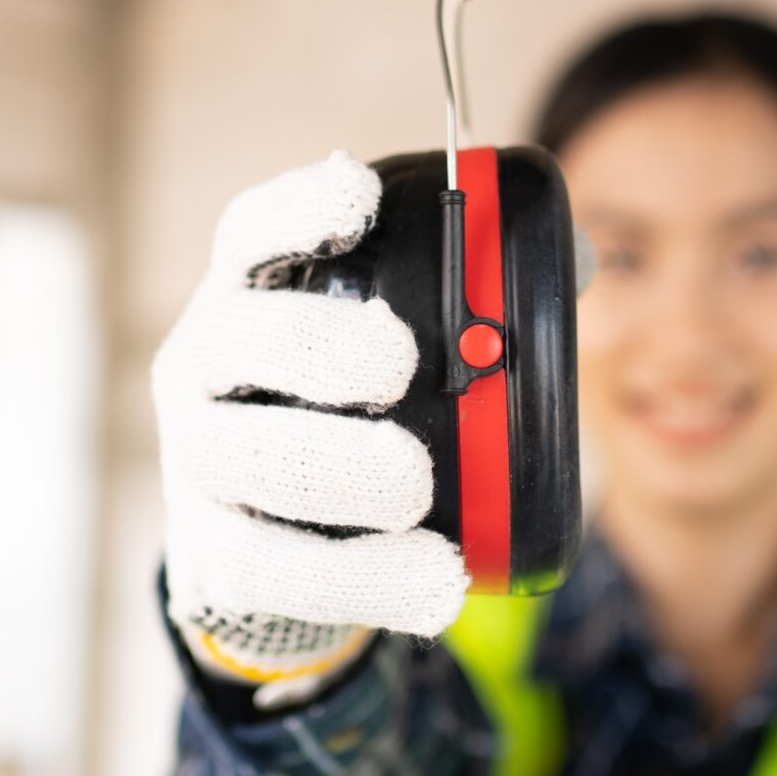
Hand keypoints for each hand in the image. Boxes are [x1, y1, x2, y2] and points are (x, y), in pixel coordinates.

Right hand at [152, 153, 466, 700]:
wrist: (277, 538)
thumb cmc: (344, 407)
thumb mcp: (385, 342)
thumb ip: (473, 300)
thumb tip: (576, 263)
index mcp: (250, 293)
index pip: (253, 231)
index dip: (300, 210)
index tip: (359, 197)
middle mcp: (206, 366)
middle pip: (243, 337)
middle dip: (321, 346)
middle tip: (398, 364)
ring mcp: (200, 462)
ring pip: (246, 457)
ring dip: (337, 468)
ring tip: (412, 485)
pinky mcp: (217, 556)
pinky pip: (279, 569)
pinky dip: (363, 577)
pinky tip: (432, 578)